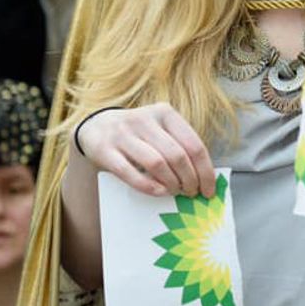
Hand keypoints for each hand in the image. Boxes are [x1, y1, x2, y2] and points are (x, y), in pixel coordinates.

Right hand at [76, 103, 215, 197]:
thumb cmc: (137, 134)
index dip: (205, 170)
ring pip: (156, 163)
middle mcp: (144, 119)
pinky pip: (130, 173)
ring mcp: (122, 134)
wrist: (96, 127)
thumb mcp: (159, 129)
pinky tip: (159, 192)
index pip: (193, 144)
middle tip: (191, 193)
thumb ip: (178, 146)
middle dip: (189, 179)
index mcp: (164, 112)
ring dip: (171, 184)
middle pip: (177, 155)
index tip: (208, 189)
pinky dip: (149, 186)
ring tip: (176, 192)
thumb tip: (204, 177)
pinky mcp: (105, 150)